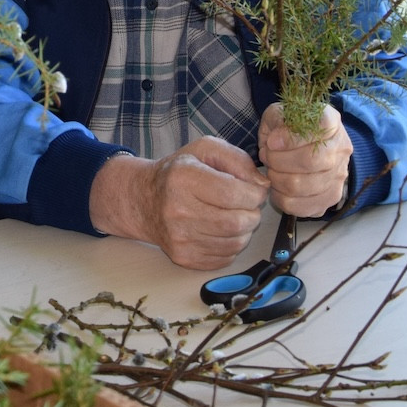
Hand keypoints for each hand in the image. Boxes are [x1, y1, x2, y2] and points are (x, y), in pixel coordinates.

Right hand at [88, 137, 270, 269]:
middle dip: (252, 214)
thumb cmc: (179, 172)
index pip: (234, 194)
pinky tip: (221, 230)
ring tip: (233, 215)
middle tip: (247, 205)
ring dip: (244, 230)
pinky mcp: (183, 258)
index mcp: (183, 178)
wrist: (144, 200)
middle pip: (237, 222)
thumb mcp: (205, 149)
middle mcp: (178, 210)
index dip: (254, 193)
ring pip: (235, 242)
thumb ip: (238, 159)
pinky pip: (225, 258)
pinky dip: (231, 244)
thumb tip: (262, 186)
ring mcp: (179, 238)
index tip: (254, 190)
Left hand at [257, 102, 353, 217]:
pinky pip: (302, 207)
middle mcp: (341, 148)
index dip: (291, 138)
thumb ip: (276, 120)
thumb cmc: (288, 128)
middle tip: (267, 157)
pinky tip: (278, 187)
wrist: (305, 146)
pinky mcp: (331, 198)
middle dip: (279, 161)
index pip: (319, 128)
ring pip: (303, 186)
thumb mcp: (280, 113)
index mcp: (330, 121)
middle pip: (310, 161)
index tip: (272, 141)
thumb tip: (275, 143)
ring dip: (277, 180)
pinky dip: (282, 198)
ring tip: (272, 171)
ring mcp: (339, 175)